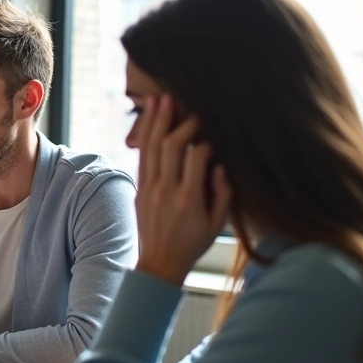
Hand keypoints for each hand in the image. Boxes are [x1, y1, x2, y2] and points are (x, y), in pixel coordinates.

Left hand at [134, 95, 231, 285]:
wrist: (159, 264)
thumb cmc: (194, 244)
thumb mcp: (217, 224)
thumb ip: (222, 193)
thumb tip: (220, 164)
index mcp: (188, 199)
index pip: (195, 158)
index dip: (205, 140)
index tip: (212, 131)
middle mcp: (165, 191)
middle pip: (169, 146)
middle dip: (178, 121)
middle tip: (185, 101)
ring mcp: (149, 189)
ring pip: (151, 148)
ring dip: (156, 121)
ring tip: (160, 99)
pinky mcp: (139, 190)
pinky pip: (142, 158)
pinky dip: (146, 138)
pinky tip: (150, 122)